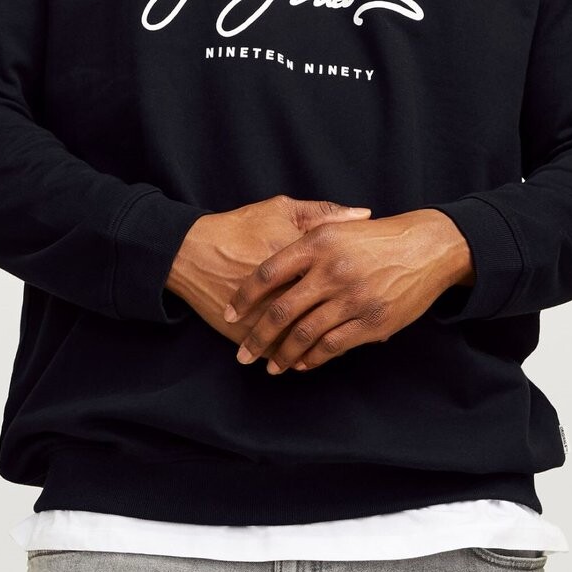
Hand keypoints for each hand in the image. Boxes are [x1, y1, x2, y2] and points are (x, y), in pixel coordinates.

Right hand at [166, 195, 372, 349]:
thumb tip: (365, 214)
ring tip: (342, 348)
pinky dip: (289, 356)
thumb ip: (325, 213)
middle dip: (348, 323)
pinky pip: (274, 350)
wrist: (191, 250)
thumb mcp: (282, 210)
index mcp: (301, 256)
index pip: (341, 278)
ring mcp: (265, 312)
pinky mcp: (245, 330)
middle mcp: (287, 287)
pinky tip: (300, 361)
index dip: (363, 288)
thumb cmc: (240, 226)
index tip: (380, 293)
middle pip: (327, 312)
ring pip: (301, 338)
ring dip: (319, 348)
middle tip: (369, 330)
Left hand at [222, 208, 474, 374]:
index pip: (268, 273)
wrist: (427, 247)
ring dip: (282, 354)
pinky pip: (332, 346)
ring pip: (304, 334)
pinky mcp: (371, 322)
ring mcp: (352, 298)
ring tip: (270, 365)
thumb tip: (273, 264)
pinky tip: (301, 363)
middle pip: (282, 310)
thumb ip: (305, 239)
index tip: (230, 313)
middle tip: (243, 354)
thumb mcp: (339, 226)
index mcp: (318, 243)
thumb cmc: (379, 237)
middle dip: (257, 336)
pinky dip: (312, 358)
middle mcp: (331, 270)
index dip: (245, 296)